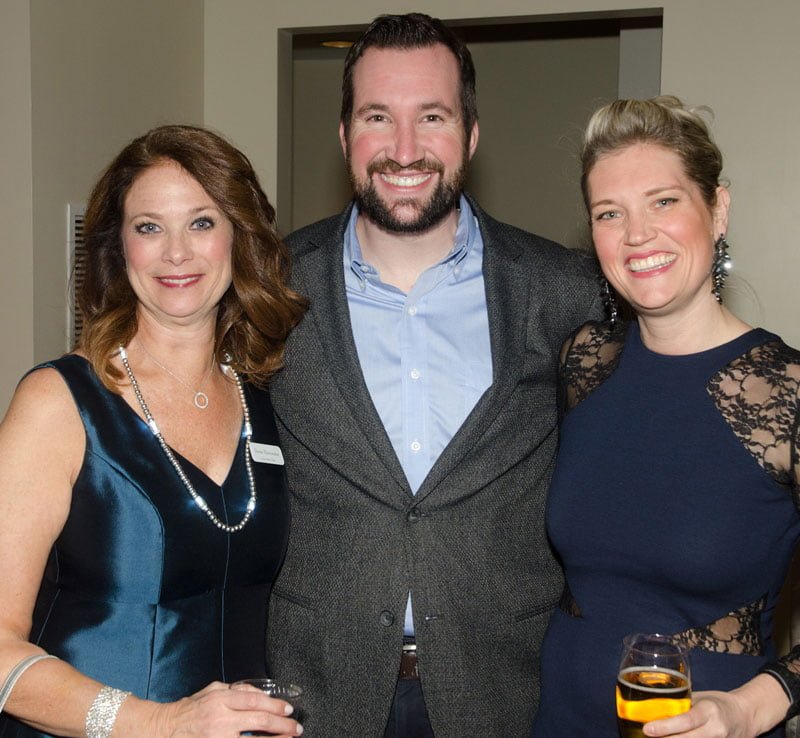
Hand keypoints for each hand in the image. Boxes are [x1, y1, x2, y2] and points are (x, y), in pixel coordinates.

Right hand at [131, 681, 302, 737]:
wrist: (164, 730)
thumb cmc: (189, 710)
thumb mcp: (211, 692)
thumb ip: (234, 690)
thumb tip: (259, 693)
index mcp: (220, 700)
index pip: (254, 701)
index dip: (274, 706)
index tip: (288, 710)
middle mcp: (220, 719)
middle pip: (258, 721)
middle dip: (281, 726)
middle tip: (296, 727)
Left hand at [642, 690, 755, 736]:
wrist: (744, 716)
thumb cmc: (716, 703)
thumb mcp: (699, 698)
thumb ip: (679, 705)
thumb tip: (650, 710)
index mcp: (709, 710)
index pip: (686, 721)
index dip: (665, 727)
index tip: (647, 729)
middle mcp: (716, 729)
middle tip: (646, 736)